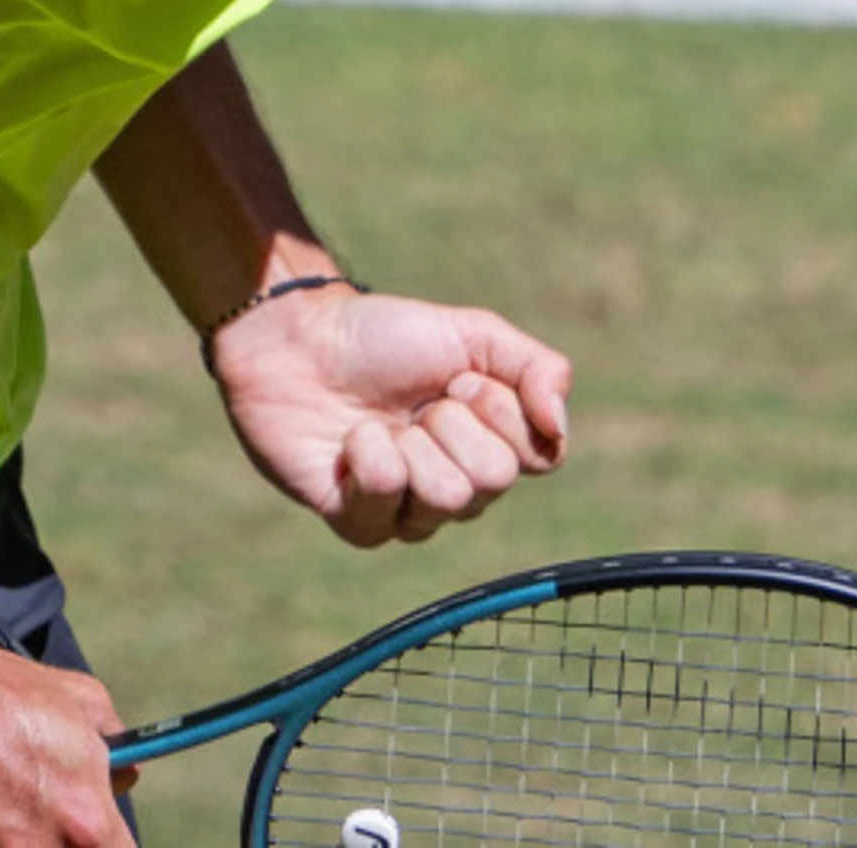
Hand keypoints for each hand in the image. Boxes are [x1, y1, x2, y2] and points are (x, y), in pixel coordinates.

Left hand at [211, 288, 571, 545]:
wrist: (298, 339)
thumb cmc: (383, 336)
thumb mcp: (474, 334)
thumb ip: (538, 369)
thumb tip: (558, 429)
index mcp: (493, 444)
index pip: (540, 457)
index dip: (499, 410)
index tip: (461, 377)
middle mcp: (459, 485)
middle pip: (492, 481)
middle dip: (451, 423)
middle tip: (418, 402)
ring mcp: (409, 511)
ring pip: (445, 498)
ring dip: (409, 441)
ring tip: (381, 422)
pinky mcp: (359, 523)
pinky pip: (386, 505)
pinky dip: (368, 457)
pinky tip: (349, 442)